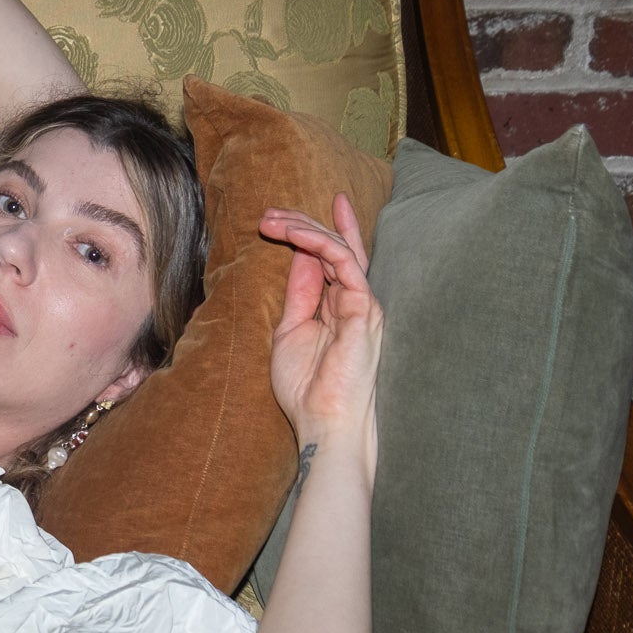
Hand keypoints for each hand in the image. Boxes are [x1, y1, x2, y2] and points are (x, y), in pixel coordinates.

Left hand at [258, 194, 382, 473]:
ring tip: (274, 220)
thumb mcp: (290, 330)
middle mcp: (352, 299)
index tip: (278, 216)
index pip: (326, 259)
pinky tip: (296, 236)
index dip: (308, 232)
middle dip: (302, 224)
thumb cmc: (306, 385)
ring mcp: (361, 302)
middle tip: (269, 213)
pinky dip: (321, 244)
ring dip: (306, 229)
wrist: (322, 419)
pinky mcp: (363, 306)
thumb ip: (299, 294)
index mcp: (335, 306)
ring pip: (340, 249)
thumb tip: (299, 257)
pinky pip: (345, 263)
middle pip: (334, 247)